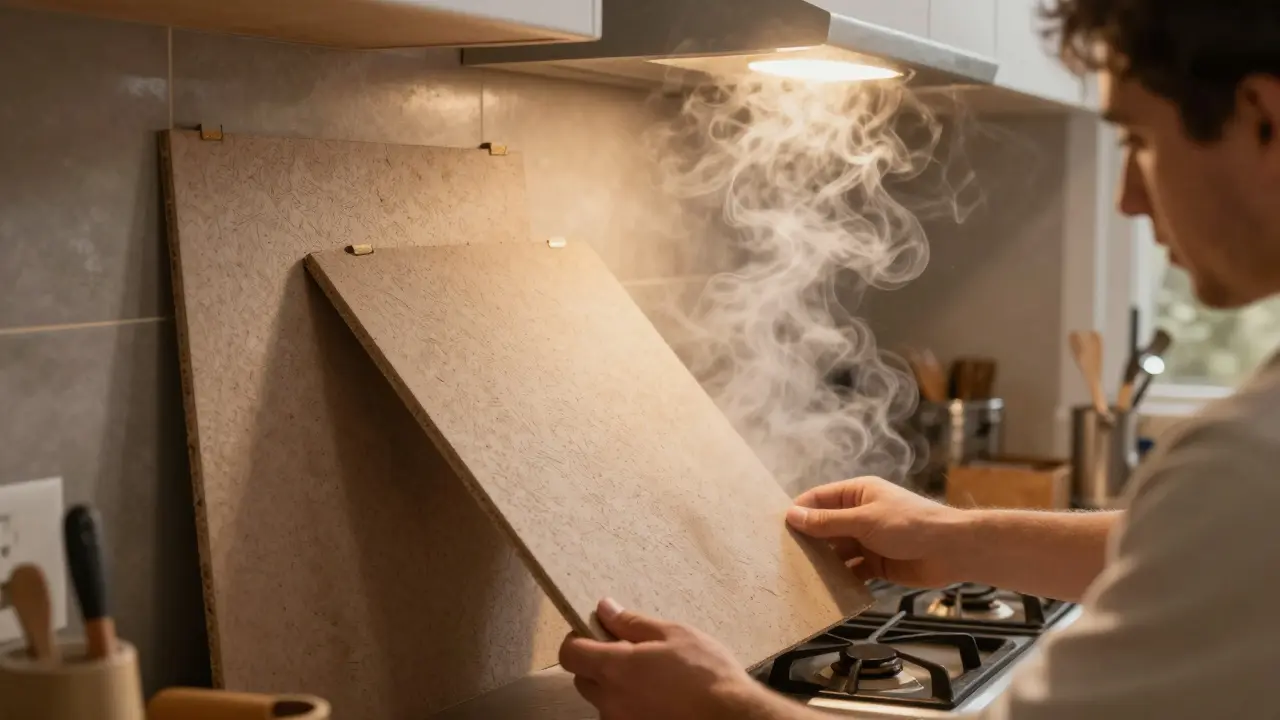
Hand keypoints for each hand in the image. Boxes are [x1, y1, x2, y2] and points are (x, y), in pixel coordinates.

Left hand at [559, 599, 772, 719]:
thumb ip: (632, 623)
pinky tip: (658, 696)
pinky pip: (621, 715)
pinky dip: (630, 704)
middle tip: (629, 651)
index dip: (578, 638)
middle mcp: (611, 701)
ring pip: (603, 699)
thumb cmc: (706, 673)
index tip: (597, 631)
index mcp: (615, 669)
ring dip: (615, 686)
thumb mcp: (673, 634)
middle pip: (582, 678)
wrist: (731, 717)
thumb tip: (604, 609)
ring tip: (651, 676)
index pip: (570, 653)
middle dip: (596, 662)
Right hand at [786, 476, 966, 587]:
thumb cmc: (910, 524)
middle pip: (825, 526)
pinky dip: (840, 578)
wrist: (951, 550)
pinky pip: (851, 570)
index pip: (818, 499)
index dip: (799, 512)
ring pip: (836, 551)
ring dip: (822, 562)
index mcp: (857, 494)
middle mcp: (860, 515)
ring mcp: (867, 540)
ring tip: (798, 575)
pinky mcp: (876, 563)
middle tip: (782, 556)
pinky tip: (825, 588)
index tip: (777, 529)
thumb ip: (828, 521)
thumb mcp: (864, 520)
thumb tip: (793, 516)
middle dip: (807, 540)